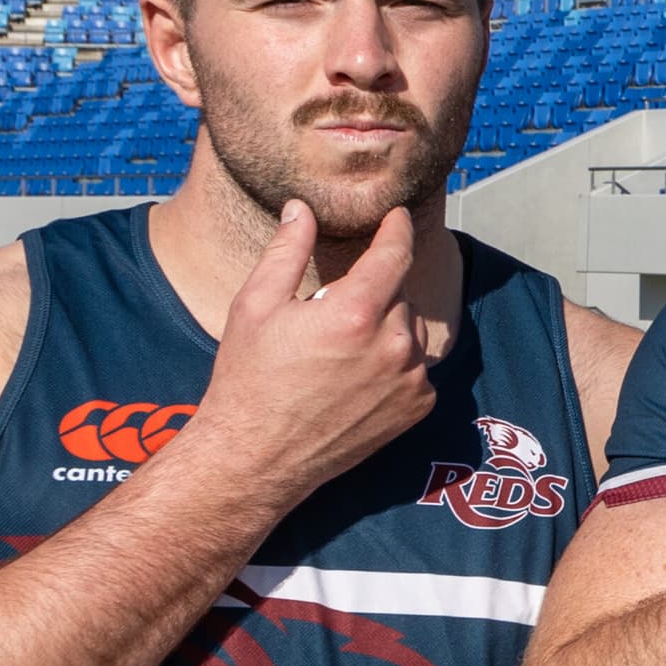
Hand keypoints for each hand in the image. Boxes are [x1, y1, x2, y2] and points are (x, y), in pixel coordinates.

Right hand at [181, 201, 436, 509]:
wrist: (257, 457)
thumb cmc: (249, 380)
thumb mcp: (256, 306)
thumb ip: (286, 251)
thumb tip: (300, 208)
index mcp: (354, 314)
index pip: (395, 253)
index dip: (397, 228)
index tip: (397, 215)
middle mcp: (392, 346)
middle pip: (398, 293)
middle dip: (371, 293)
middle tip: (328, 317)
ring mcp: (410, 380)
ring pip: (411, 329)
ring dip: (386, 327)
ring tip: (339, 350)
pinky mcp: (417, 408)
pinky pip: (416, 367)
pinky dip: (395, 363)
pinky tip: (355, 378)